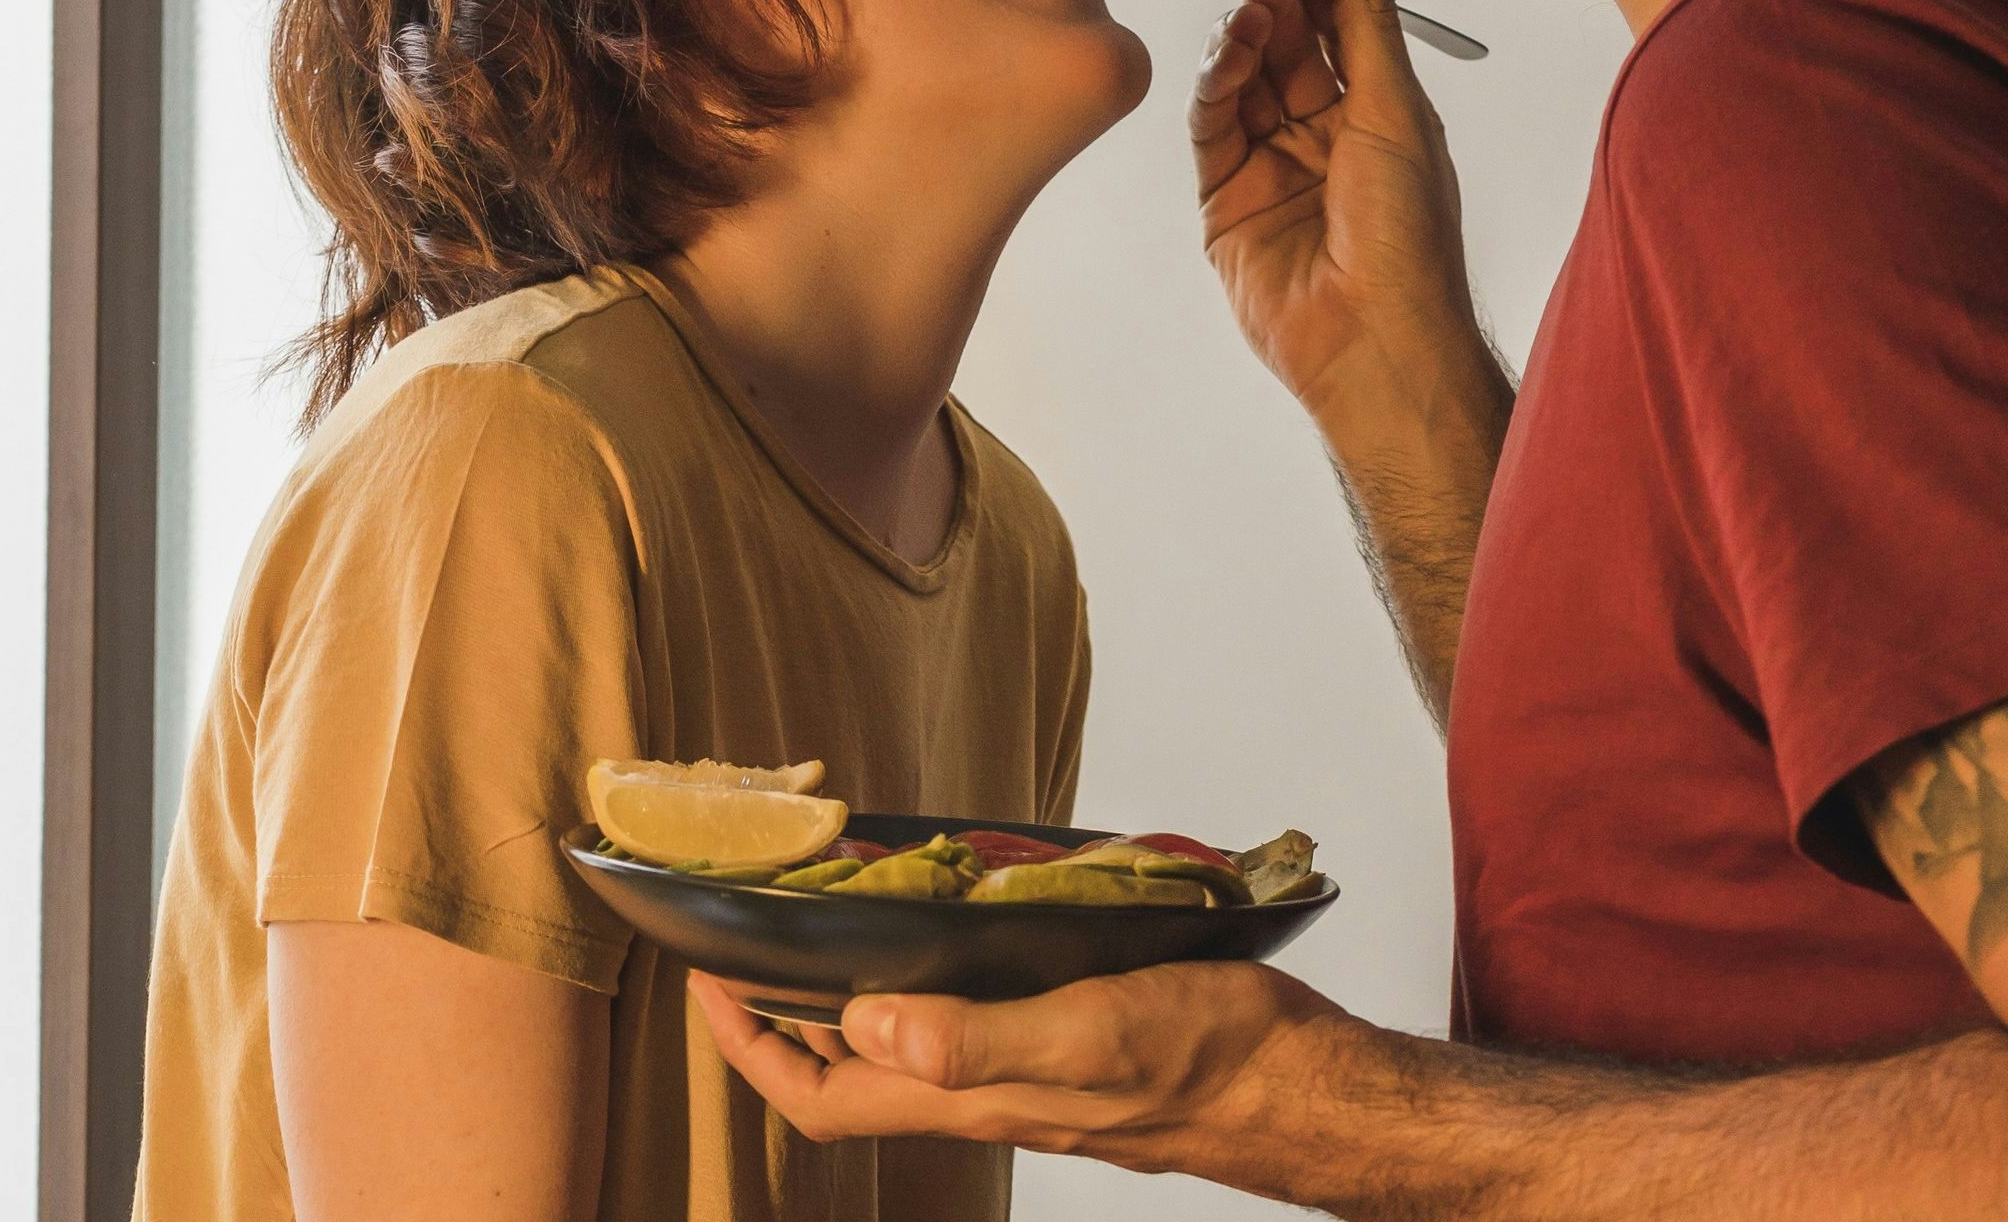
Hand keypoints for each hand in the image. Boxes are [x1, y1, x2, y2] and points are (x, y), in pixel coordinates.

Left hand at [689, 960, 1355, 1194]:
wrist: (1299, 1083)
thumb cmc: (1206, 1058)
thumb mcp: (1084, 1034)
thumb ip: (976, 1037)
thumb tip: (866, 1024)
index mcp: (968, 1095)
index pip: (821, 1097)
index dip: (751, 1048)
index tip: (709, 979)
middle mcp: (982, 1088)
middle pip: (847, 1073)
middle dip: (783, 1013)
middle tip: (751, 933)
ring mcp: (1022, 1068)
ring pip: (902, 1043)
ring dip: (851, 988)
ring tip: (829, 911)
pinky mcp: (1064, 1039)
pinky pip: (963, 1016)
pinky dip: (928, 971)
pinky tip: (946, 915)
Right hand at [1191, 0, 1500, 434]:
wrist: (1372, 334)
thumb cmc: (1406, 229)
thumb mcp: (1394, 104)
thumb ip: (1368, 12)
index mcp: (1376, 116)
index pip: (1334, 31)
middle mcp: (1320, 138)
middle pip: (1284, 50)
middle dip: (1274, 7)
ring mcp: (1270, 169)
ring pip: (1241, 83)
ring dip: (1241, 41)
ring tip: (1248, 15)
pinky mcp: (1225, 202)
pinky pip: (1210, 130)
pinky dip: (1214, 86)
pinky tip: (1229, 55)